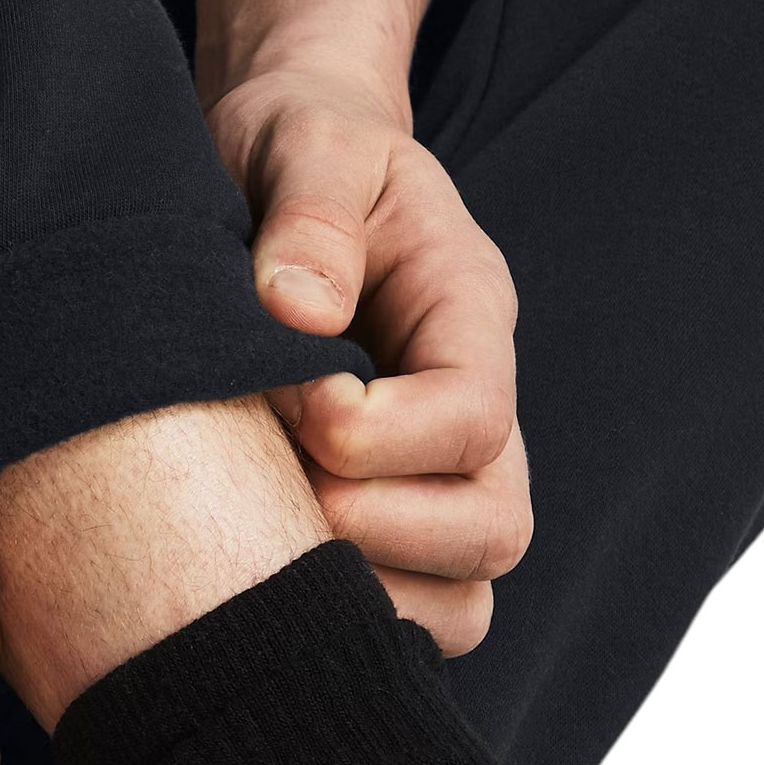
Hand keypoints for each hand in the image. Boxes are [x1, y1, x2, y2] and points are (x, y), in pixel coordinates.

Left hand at [206, 63, 530, 654]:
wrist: (284, 170)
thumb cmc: (299, 150)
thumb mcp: (306, 143)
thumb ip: (312, 212)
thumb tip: (296, 310)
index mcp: (466, 315)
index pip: (473, 417)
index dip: (377, 435)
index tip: (289, 400)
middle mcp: (469, 407)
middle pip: (494, 526)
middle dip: (380, 530)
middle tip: (279, 493)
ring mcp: (436, 473)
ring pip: (465, 593)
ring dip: (374, 597)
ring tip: (272, 550)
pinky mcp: (389, 512)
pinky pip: (412, 607)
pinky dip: (354, 621)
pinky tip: (269, 583)